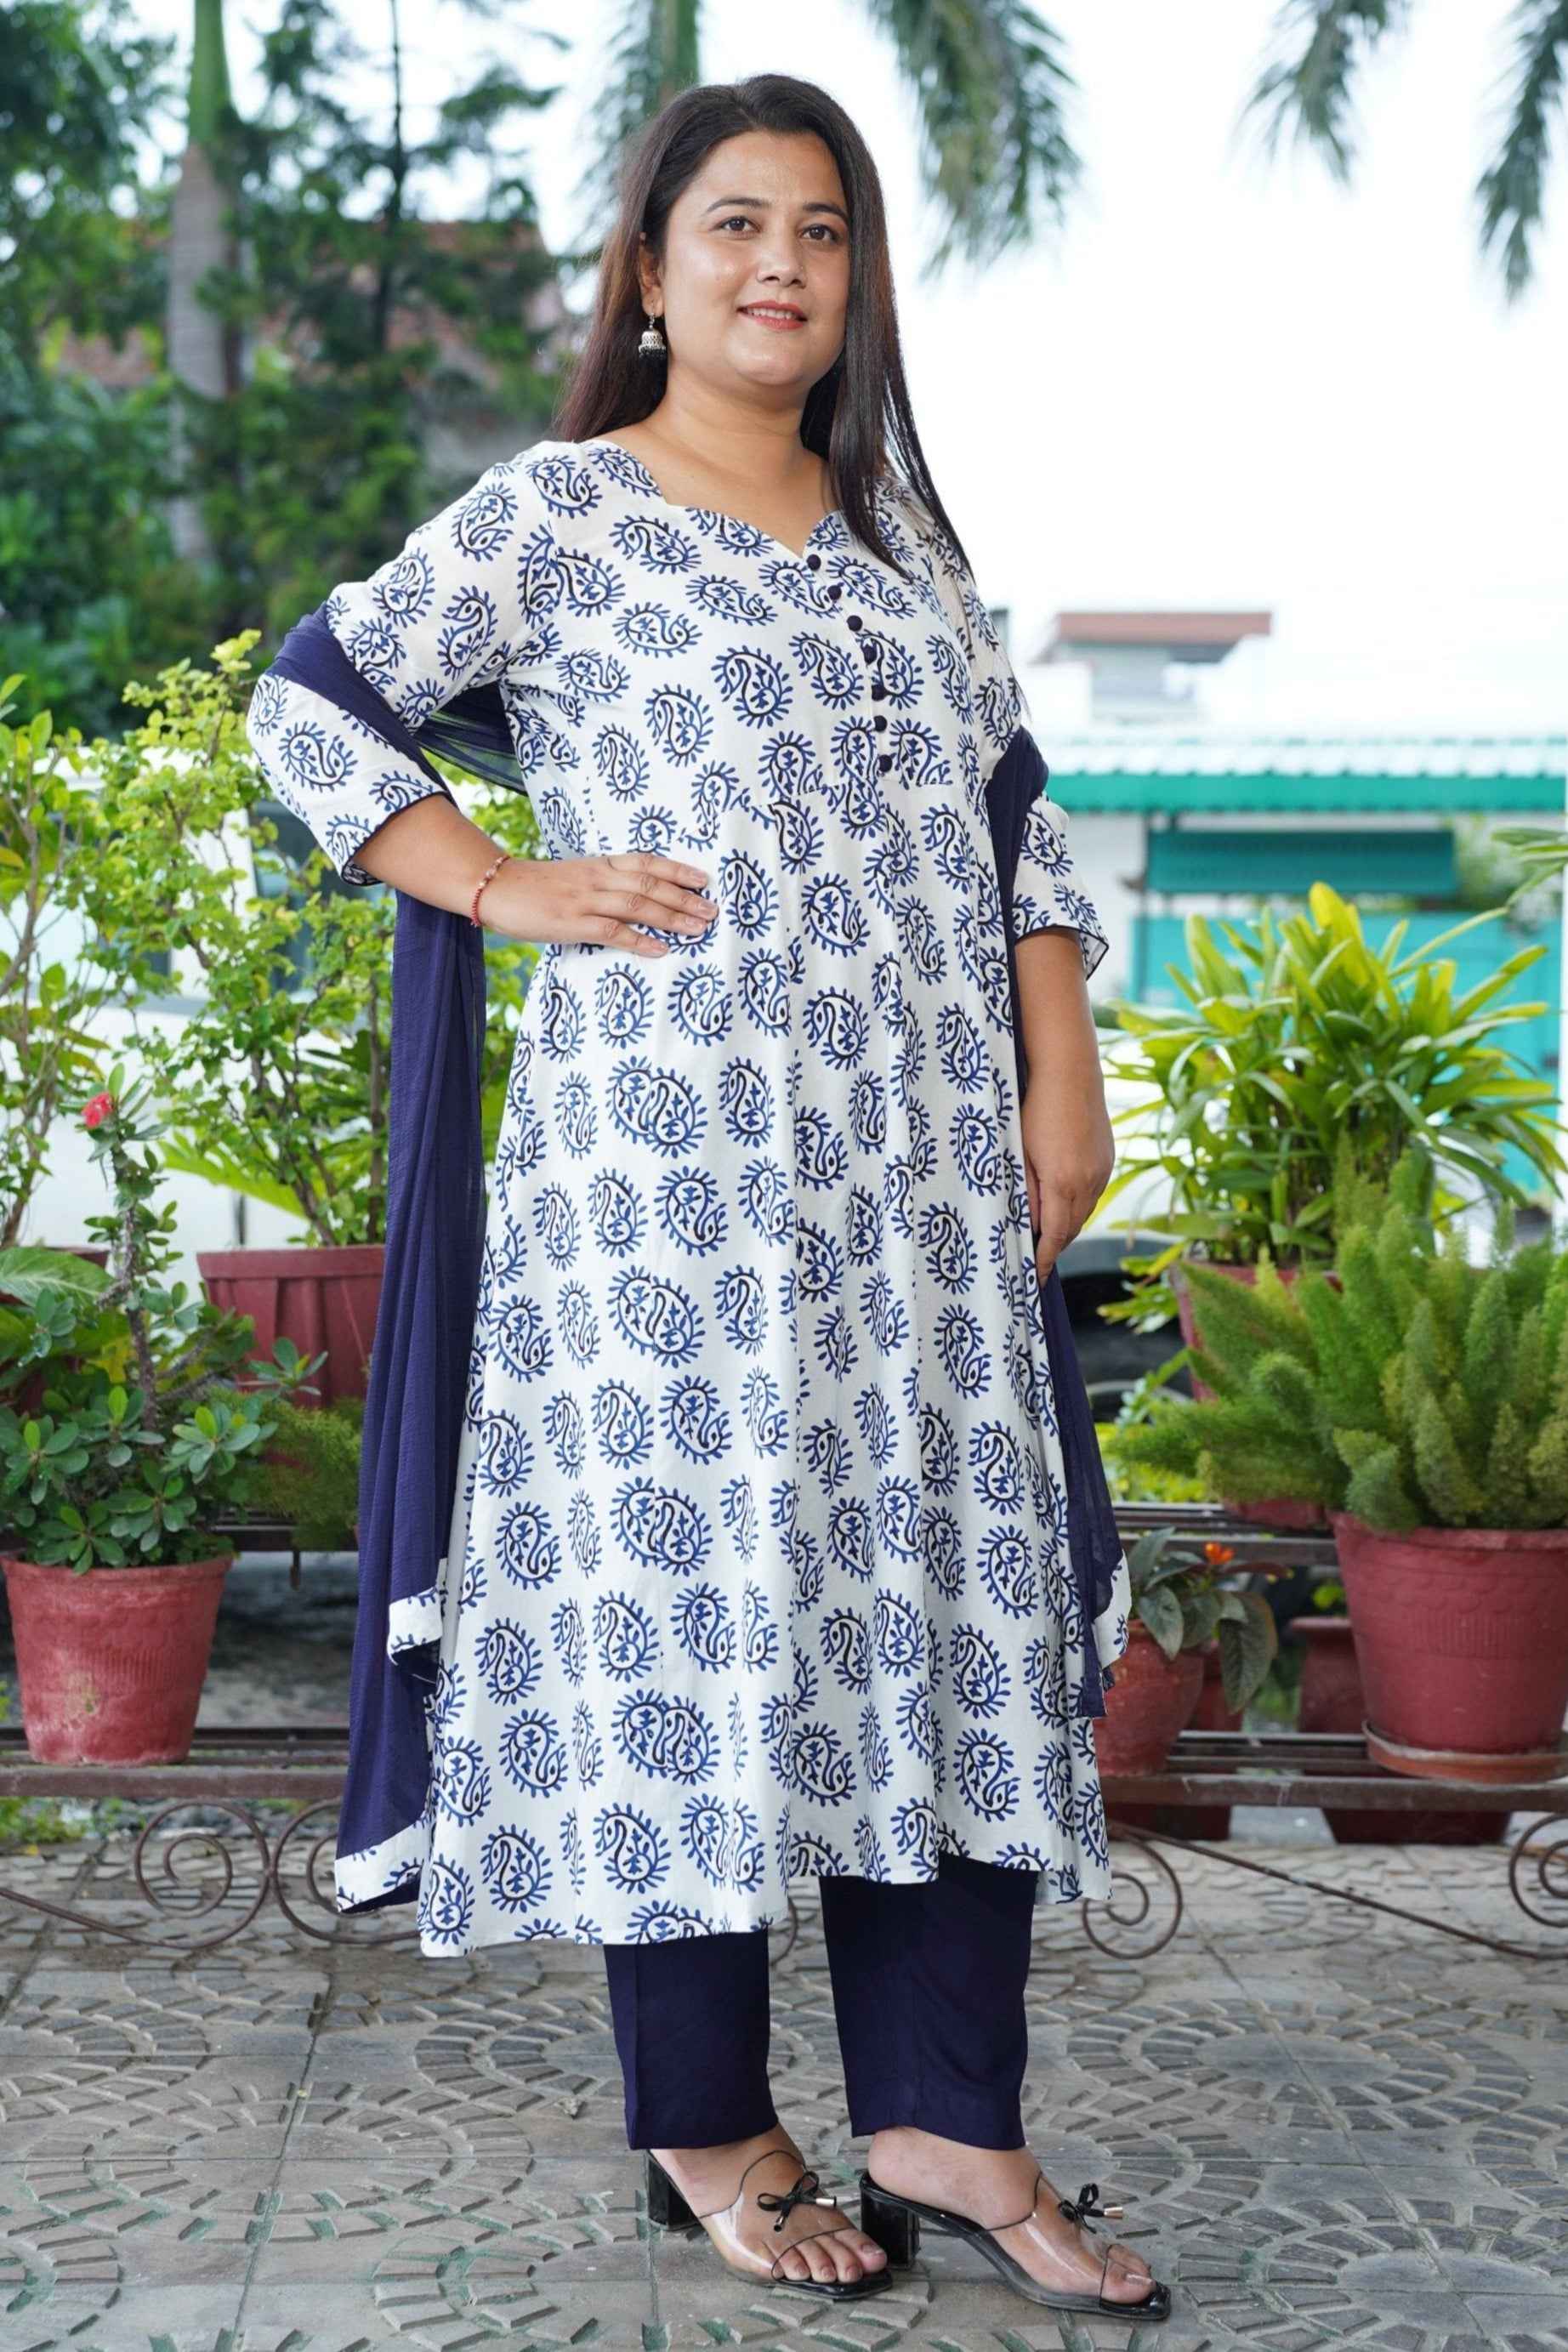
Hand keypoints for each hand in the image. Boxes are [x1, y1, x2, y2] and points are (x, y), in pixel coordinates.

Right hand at [481, 849, 717, 950]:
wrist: (496, 887)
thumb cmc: (536, 887)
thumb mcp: (575, 877)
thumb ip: (603, 884)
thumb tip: (635, 899)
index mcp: (599, 865)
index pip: (647, 862)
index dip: (678, 870)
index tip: (704, 879)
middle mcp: (598, 879)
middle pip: (650, 883)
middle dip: (685, 897)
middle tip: (712, 910)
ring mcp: (585, 900)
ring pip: (638, 905)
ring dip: (672, 917)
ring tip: (698, 928)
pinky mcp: (572, 923)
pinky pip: (612, 931)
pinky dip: (639, 940)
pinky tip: (661, 948)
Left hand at [1019, 1067, 1114, 1283]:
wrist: (1070, 1072)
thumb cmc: (1036, 1109)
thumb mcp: (1020, 1153)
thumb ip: (1026, 1193)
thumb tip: (1031, 1226)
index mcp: (1063, 1183)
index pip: (1054, 1236)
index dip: (1044, 1260)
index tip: (1034, 1278)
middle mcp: (1089, 1182)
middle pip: (1072, 1229)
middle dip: (1055, 1247)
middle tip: (1036, 1260)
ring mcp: (1102, 1171)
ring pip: (1085, 1213)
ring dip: (1067, 1227)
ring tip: (1047, 1236)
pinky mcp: (1107, 1159)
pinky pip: (1093, 1194)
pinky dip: (1078, 1207)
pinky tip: (1063, 1204)